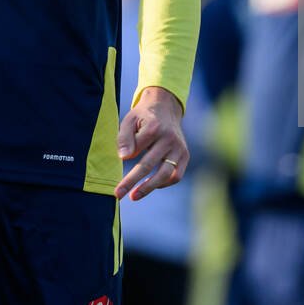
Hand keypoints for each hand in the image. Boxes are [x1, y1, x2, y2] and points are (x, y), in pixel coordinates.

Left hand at [115, 86, 187, 200]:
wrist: (165, 107)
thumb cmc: (143, 117)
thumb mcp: (129, 120)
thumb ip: (124, 137)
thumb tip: (124, 157)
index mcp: (155, 127)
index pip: (138, 147)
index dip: (127, 155)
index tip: (120, 160)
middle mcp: (169, 138)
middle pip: (149, 164)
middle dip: (131, 181)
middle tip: (118, 194)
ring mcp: (179, 148)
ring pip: (165, 174)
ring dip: (148, 187)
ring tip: (133, 196)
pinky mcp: (185, 155)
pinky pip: (176, 175)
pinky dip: (164, 183)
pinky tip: (151, 186)